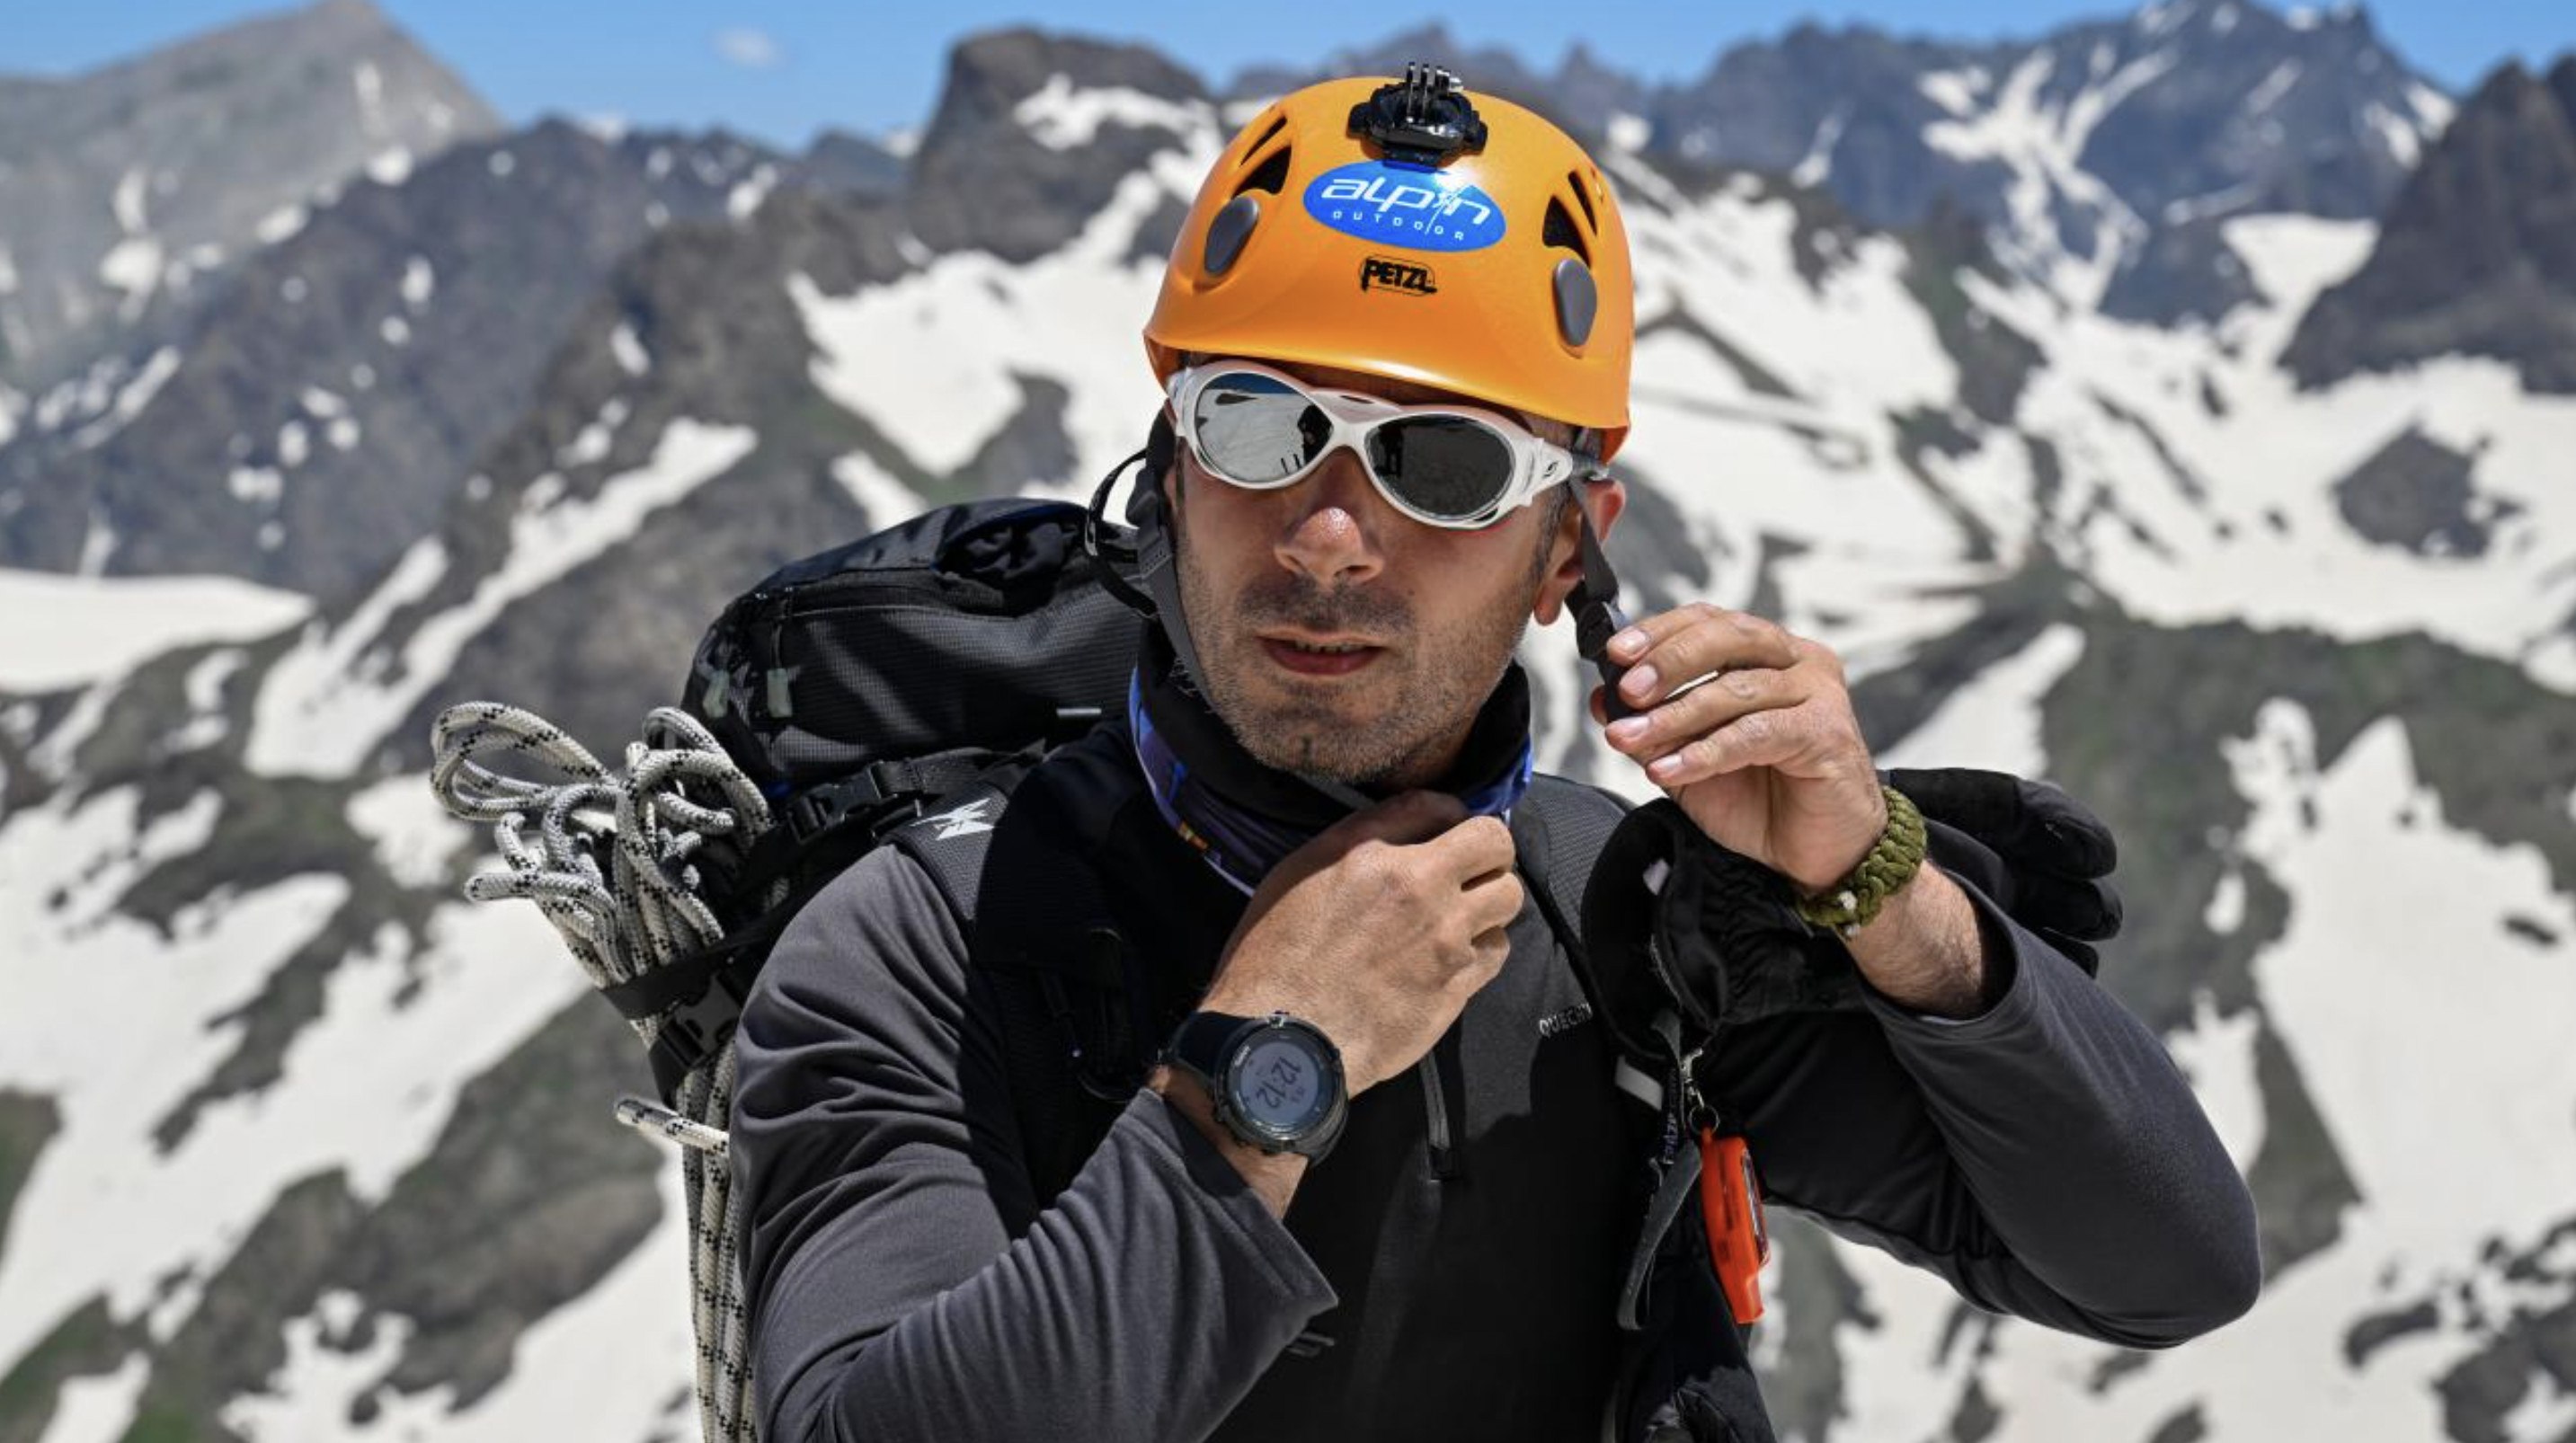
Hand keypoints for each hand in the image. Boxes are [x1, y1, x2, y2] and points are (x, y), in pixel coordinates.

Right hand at [1200, 790, 1521, 1094]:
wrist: (1282, 1040)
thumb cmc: (1273, 957)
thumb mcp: (1298, 875)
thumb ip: (1355, 844)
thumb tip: (1401, 831)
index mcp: (1373, 854)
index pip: (1441, 804)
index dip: (1449, 815)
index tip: (1443, 831)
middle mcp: (1419, 888)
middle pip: (1495, 844)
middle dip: (1488, 850)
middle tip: (1469, 869)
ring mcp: (1446, 940)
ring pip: (1509, 898)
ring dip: (1489, 901)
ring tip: (1462, 916)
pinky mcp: (1457, 986)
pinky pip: (1496, 951)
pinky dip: (1482, 948)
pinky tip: (1454, 957)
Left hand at [1591, 603, 1884, 895]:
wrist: (1817, 853)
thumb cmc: (1763, 798)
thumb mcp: (1692, 760)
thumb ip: (1655, 726)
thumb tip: (1605, 700)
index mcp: (1767, 653)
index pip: (1710, 621)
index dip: (1661, 630)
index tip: (1616, 653)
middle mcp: (1798, 661)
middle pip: (1727, 639)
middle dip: (1668, 662)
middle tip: (1627, 690)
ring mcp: (1818, 693)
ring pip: (1736, 689)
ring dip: (1674, 714)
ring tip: (1630, 737)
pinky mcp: (1827, 732)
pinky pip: (1754, 734)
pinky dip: (1705, 752)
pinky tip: (1667, 769)